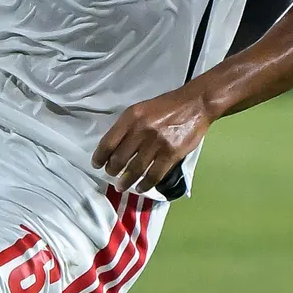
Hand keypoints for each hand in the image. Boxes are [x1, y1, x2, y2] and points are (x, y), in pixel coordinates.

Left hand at [91, 84, 214, 192]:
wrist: (195, 104)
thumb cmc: (166, 106)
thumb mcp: (140, 110)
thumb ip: (127, 127)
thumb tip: (114, 148)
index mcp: (130, 118)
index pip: (108, 142)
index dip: (100, 157)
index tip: (96, 165)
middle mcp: (141, 131)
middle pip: (120, 158)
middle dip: (112, 170)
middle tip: (111, 176)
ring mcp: (157, 144)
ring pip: (135, 169)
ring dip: (126, 181)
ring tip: (121, 186)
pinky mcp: (171, 154)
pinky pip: (154, 175)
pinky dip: (145, 184)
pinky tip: (140, 187)